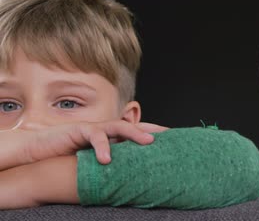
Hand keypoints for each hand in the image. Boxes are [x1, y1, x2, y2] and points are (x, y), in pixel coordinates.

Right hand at [24, 120, 167, 165]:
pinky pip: (94, 136)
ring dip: (135, 133)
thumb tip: (131, 180)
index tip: (173, 140)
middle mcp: (105, 130)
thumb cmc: (66, 158)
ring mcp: (93, 128)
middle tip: (170, 135)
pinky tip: (107, 159)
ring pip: (118, 126)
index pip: (136, 133)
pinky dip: (102, 147)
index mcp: (111, 137)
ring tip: (148, 142)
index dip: (154, 134)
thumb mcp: (93, 163)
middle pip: (134, 125)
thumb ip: (112, 166)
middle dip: (152, 128)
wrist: (37, 150)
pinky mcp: (78, 131)